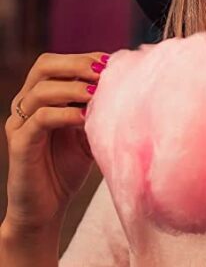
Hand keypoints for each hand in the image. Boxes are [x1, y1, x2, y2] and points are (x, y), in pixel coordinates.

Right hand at [3, 52, 108, 233]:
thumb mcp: (89, 129)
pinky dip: (65, 113)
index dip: (85, 58)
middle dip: (76, 64)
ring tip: (98, 94)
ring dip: (73, 87)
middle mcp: (26, 104)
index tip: (112, 63)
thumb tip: (125, 80)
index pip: (58, 62)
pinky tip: (86, 118)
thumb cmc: (69, 166)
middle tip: (102, 72)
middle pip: (43, 65)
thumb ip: (98, 105)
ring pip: (41, 90)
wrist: (47, 208)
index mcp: (42, 96)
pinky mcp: (19, 144)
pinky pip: (39, 119)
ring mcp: (20, 123)